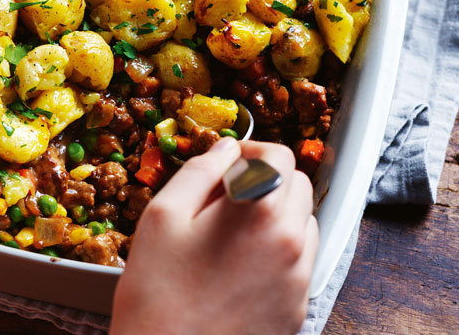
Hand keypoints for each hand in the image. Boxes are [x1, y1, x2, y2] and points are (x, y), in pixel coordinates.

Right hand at [110, 138, 318, 334]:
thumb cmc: (157, 294)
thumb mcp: (163, 216)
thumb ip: (201, 171)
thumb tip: (227, 149)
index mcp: (260, 210)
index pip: (280, 156)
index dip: (252, 149)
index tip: (229, 161)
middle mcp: (291, 242)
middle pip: (297, 186)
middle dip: (266, 180)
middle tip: (224, 196)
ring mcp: (299, 280)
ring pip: (302, 225)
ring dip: (275, 216)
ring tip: (231, 234)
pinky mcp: (297, 309)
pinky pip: (298, 264)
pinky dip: (276, 254)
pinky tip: (237, 268)